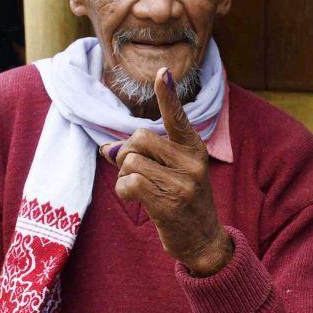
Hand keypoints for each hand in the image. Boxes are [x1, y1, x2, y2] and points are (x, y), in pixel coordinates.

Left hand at [101, 67, 231, 275]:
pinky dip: (123, 191)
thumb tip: (108, 149)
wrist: (204, 240)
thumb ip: (144, 157)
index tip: (163, 72)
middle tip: (134, 172)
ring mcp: (184, 184)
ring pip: (130, 162)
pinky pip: (129, 184)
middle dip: (126, 154)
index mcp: (194, 149)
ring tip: (140, 190)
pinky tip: (136, 200)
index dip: (168, 95)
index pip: (178, 118)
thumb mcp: (172, 173)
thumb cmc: (183, 202)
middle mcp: (192, 162)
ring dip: (124, 177)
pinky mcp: (170, 204)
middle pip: (139, 139)